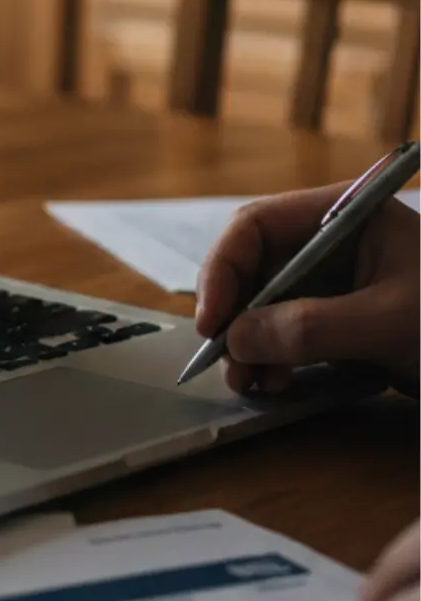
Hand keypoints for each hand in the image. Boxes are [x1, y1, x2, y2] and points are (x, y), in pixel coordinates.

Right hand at [195, 183, 418, 395]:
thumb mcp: (389, 322)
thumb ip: (310, 327)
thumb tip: (236, 339)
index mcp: (347, 216)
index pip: (257, 225)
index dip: (223, 270)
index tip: (211, 322)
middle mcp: (334, 242)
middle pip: (253, 267)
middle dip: (233, 314)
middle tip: (223, 360)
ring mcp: (337, 283)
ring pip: (263, 304)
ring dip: (247, 344)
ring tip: (250, 382)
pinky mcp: (342, 321)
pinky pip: (286, 332)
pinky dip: (271, 358)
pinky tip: (274, 383)